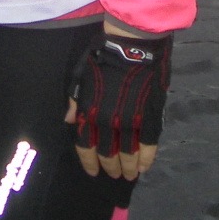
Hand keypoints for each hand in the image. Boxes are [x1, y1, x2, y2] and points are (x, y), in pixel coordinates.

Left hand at [63, 23, 169, 180]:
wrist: (132, 45)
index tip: (93, 172)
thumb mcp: (80, 76)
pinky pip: (149, 145)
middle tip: (113, 174)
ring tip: (129, 175)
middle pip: (108, 153)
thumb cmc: (103, 57)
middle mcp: (108, 122)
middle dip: (110, 166)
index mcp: (89, 111)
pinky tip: (144, 166)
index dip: (88, 161)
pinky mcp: (150, 117)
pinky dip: (147, 158)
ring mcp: (131, 121)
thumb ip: (75, 101)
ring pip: (128, 154)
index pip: (85, 145)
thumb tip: (68, 120)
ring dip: (128, 167)